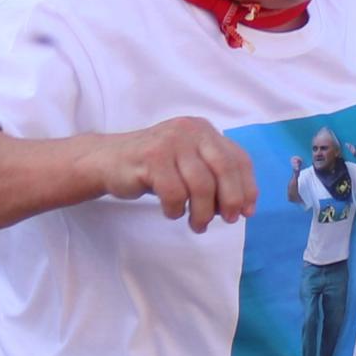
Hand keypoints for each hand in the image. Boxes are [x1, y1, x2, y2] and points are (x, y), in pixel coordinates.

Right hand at [87, 118, 261, 227]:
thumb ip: (214, 177)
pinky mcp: (151, 157)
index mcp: (205, 131)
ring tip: (197, 225)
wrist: (108, 160)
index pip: (238, 158)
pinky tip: (172, 211)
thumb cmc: (154, 168)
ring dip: (202, 213)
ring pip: (201, 185)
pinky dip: (176, 209)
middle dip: (230, 200)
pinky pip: (175, 193)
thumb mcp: (189, 164)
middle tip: (228, 220)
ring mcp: (171, 142)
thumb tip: (242, 207)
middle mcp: (191, 130)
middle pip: (224, 169)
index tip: (247, 212)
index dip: (247, 187)